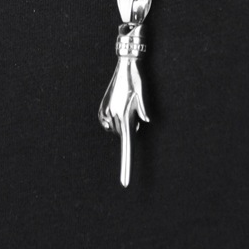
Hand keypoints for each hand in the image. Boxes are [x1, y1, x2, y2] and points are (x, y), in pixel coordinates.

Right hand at [98, 55, 149, 186]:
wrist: (126, 64)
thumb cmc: (137, 79)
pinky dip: (114, 119)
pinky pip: (108, 122)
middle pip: (124, 134)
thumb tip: (147, 121)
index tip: (125, 183)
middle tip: (136, 108)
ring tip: (129, 103)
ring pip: (116, 129)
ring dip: (123, 122)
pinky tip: (119, 106)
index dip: (127, 165)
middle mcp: (113, 115)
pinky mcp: (102, 107)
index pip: (127, 145)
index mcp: (125, 115)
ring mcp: (106, 111)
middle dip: (131, 127)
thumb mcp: (144, 92)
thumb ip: (144, 108)